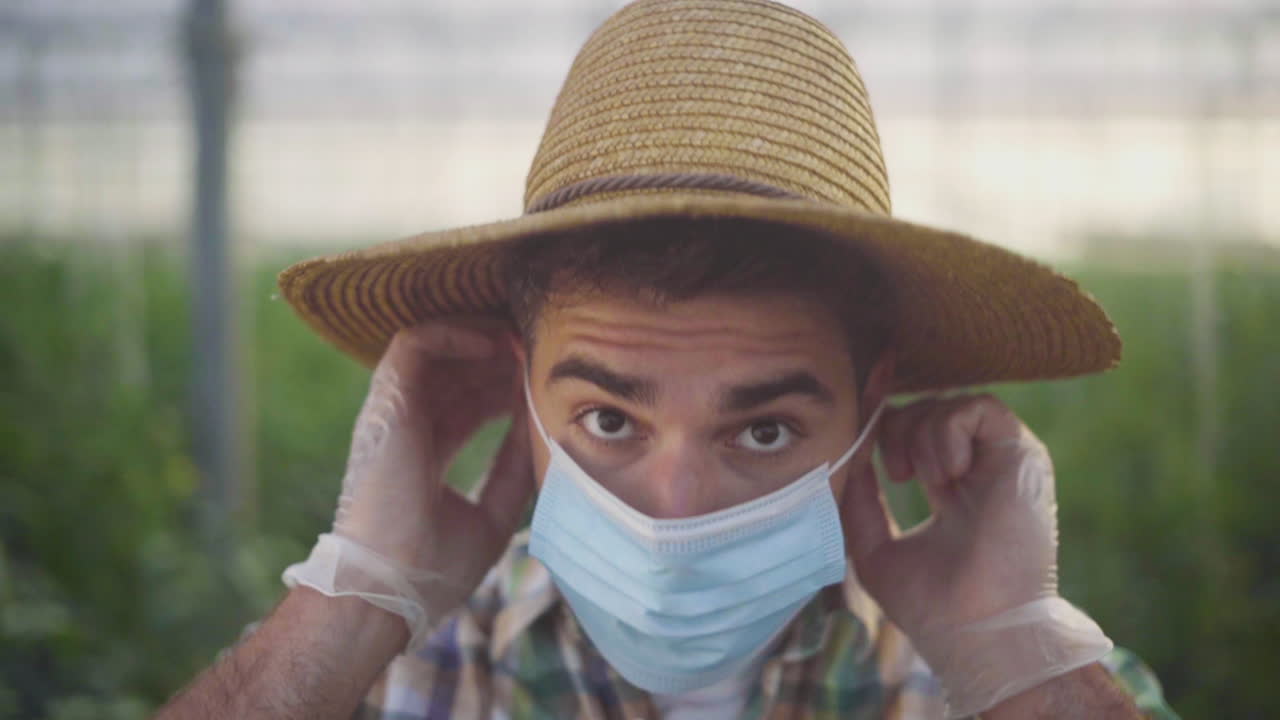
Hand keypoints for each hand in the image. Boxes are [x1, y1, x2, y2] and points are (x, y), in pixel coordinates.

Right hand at [287, 319, 535, 647]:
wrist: (389, 587)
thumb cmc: (433, 566)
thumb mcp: (493, 514)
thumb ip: (512, 470)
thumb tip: (539, 429)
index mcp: (425, 455)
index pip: (466, 404)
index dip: (504, 386)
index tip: (541, 381)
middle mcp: (406, 429)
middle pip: (454, 373)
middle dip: (500, 357)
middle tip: (540, 351)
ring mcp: (393, 413)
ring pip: (436, 350)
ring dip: (482, 338)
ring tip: (523, 341)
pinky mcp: (387, 402)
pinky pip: (416, 342)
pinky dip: (456, 333)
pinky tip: (496, 346)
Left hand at [840, 394, 1111, 716]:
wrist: (976, 628)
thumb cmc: (930, 603)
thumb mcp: (873, 546)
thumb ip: (859, 499)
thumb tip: (851, 452)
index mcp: (951, 489)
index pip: (914, 430)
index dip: (882, 413)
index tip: (862, 404)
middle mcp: (979, 470)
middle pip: (926, 409)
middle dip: (897, 428)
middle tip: (899, 476)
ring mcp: (1002, 461)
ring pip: (949, 402)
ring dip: (921, 437)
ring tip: (928, 484)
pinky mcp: (1022, 454)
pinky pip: (978, 405)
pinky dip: (948, 432)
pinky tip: (947, 476)